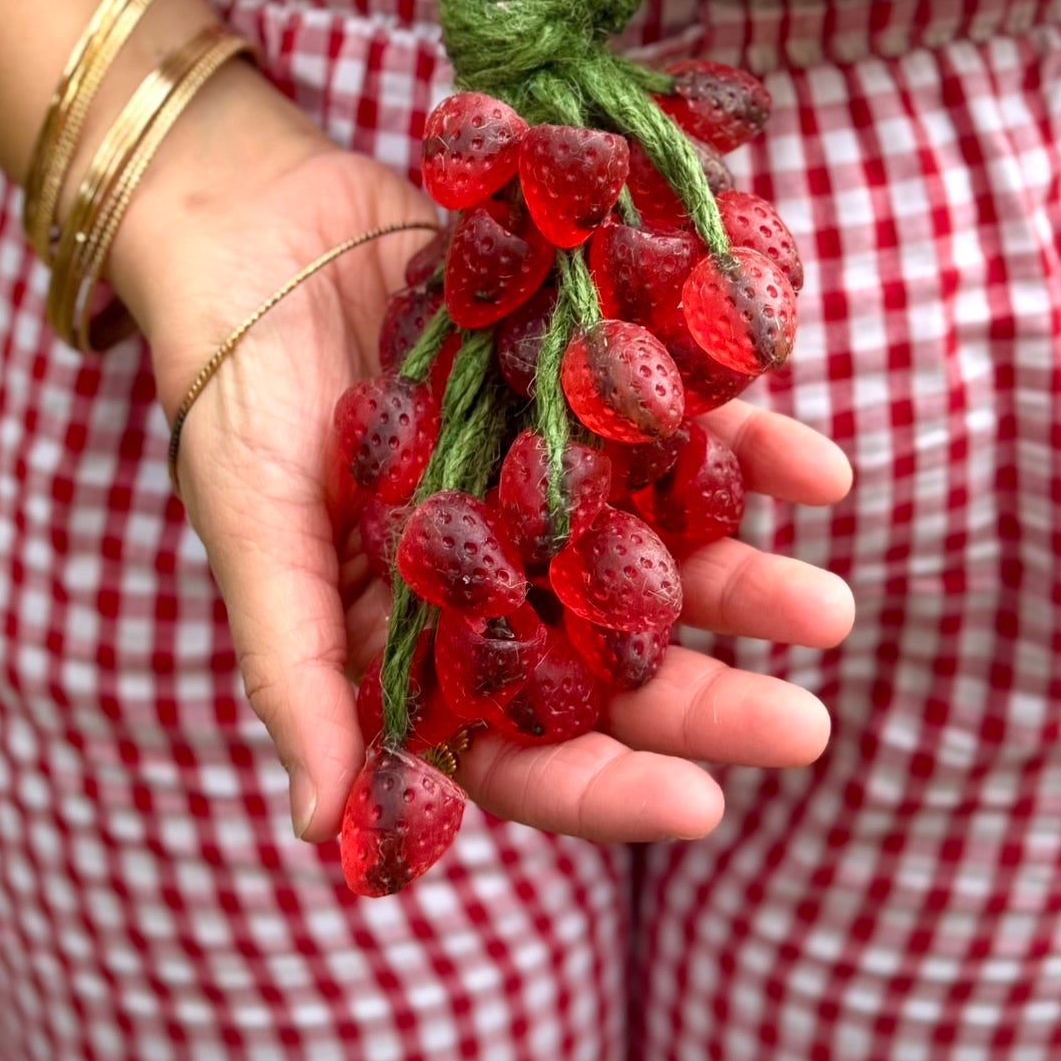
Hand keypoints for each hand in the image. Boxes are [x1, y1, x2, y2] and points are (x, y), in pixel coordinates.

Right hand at [112, 62, 854, 846]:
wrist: (258, 225)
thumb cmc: (234, 393)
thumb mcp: (253, 529)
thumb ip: (297, 669)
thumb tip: (325, 835)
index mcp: (425, 633)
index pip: (520, 743)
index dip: (605, 784)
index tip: (700, 808)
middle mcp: (506, 568)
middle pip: (615, 657)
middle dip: (708, 695)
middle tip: (805, 727)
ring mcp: (556, 475)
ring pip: (666, 546)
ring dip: (748, 577)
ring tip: (827, 604)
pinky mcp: (589, 381)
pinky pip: (681, 422)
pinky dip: (751, 445)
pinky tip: (819, 465)